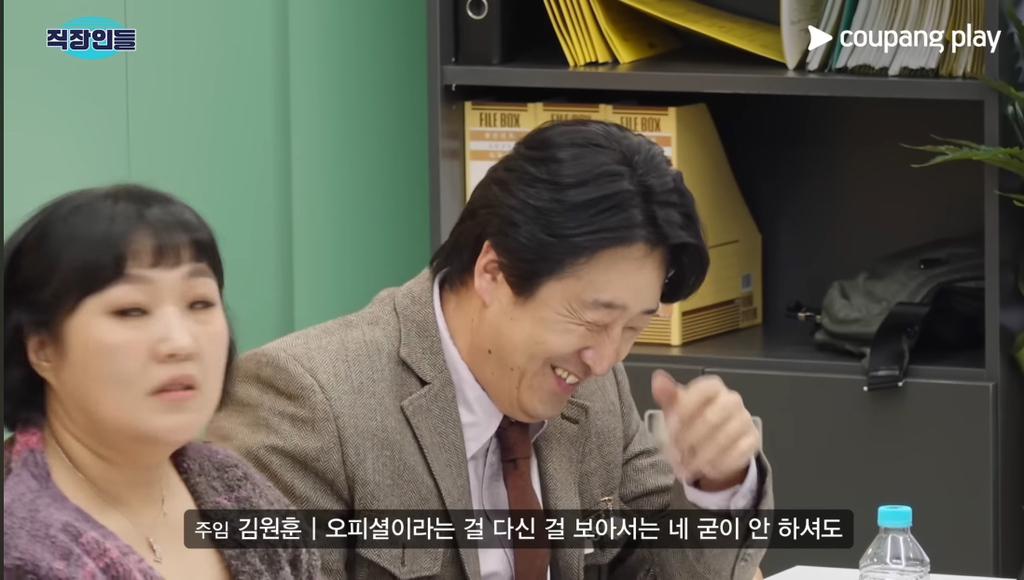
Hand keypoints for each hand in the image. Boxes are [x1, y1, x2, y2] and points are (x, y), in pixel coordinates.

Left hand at [651, 370, 759, 489]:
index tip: (672, 423)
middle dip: (690, 437)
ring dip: (702, 455)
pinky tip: (706, 469)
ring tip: (687, 466)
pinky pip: (737, 453)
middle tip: (676, 452)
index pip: (704, 389)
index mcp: (713, 388)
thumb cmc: (693, 419)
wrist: (718, 441)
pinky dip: (719, 464)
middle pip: (712, 417)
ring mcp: (745, 420)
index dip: (687, 405)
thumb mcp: (677, 408)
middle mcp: (732, 400)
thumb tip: (658, 379)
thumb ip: (668, 396)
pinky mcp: (752, 440)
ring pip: (723, 438)